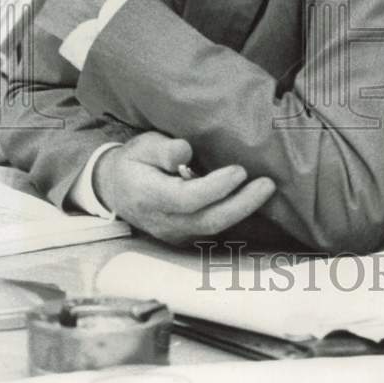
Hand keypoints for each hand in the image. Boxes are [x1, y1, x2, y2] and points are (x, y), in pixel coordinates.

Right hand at [93, 132, 275, 244]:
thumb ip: (162, 149)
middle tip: (267, 184)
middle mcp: (164, 222)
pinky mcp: (188, 236)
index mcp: (149, 197)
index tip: (239, 170)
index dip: (214, 187)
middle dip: (241, 204)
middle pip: (208, 220)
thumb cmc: (134, 162)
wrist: (116, 190)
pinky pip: (216, 230)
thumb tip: (184, 154)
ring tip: (266, 189)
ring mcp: (176, 234)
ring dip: (244, 211)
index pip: (186, 198)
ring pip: (215, 229)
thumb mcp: (142, 146)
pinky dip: (237, 216)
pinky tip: (254, 199)